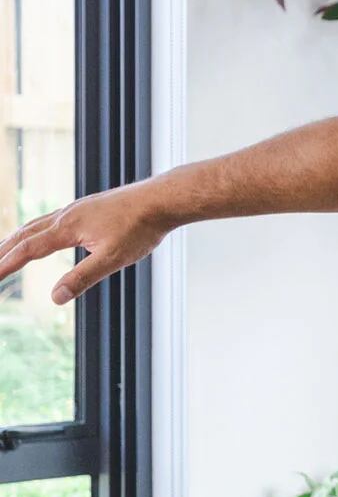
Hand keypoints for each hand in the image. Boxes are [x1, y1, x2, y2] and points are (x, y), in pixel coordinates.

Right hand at [0, 183, 174, 305]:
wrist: (163, 198)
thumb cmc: (141, 227)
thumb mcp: (113, 258)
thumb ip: (83, 277)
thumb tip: (54, 297)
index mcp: (67, 228)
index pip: (27, 249)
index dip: (4, 264)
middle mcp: (67, 215)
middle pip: (25, 234)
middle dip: (3, 250)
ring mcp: (78, 209)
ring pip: (38, 224)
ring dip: (17, 238)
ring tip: (4, 249)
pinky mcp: (89, 207)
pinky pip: (53, 219)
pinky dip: (37, 229)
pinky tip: (45, 235)